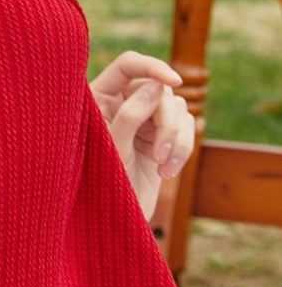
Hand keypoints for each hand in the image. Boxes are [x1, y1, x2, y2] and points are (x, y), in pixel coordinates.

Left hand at [89, 51, 194, 218]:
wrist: (110, 221)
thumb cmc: (99, 185)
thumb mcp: (113, 149)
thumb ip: (130, 115)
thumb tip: (156, 86)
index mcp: (98, 99)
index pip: (128, 65)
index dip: (151, 66)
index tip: (171, 81)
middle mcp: (121, 104)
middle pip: (159, 90)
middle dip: (166, 121)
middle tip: (159, 154)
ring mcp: (143, 120)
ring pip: (177, 109)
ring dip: (176, 139)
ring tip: (164, 167)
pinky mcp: (160, 138)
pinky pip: (186, 128)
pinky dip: (183, 149)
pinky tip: (168, 173)